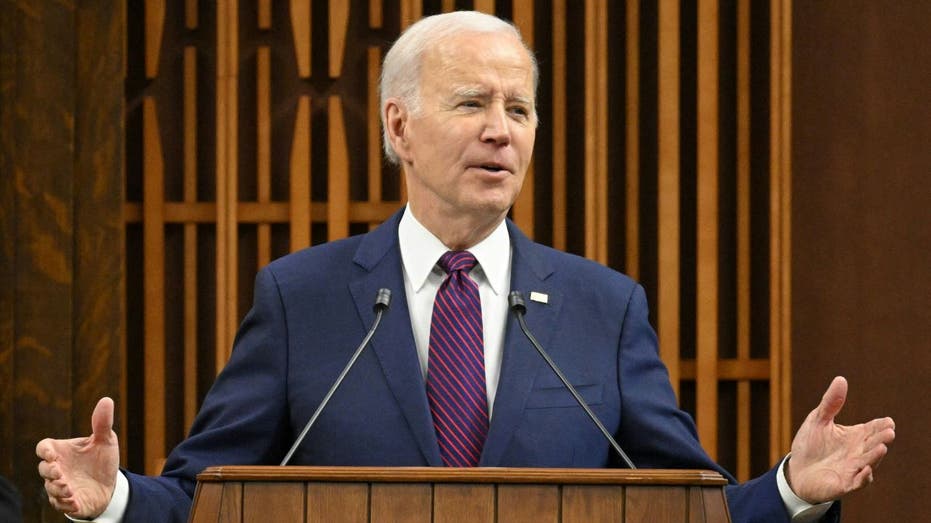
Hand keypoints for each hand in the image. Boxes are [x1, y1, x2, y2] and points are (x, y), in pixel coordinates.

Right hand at [36, 397, 120, 518]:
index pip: (43, 448)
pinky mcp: (68, 502)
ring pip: (50, 488)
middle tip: (60, 473)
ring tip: (69, 489)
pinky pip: (60, 505)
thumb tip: (106, 400)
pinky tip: (75, 502)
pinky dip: (66, 504)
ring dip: (57, 489)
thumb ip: (102, 423)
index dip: (45, 451)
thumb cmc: (103, 460)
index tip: (52, 454)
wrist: (112, 485)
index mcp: (62, 451)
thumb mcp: (106, 441)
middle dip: (49, 472)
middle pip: (43, 469)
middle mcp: (58, 469)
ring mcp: (61, 486)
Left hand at [787, 376, 895, 503]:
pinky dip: (863, 477)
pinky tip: (865, 470)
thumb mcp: (818, 420)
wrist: (797, 470)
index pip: (873, 429)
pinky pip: (857, 482)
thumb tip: (841, 379)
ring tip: (881, 448)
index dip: (881, 426)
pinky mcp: (844, 484)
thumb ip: (831, 403)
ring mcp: (853, 469)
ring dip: (875, 456)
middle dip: (882, 439)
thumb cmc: (810, 444)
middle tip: (889, 432)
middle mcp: (858, 452)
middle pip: (874, 445)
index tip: (888, 422)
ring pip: (869, 463)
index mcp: (855, 436)